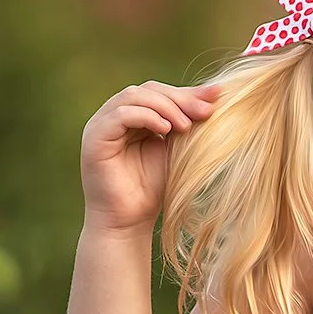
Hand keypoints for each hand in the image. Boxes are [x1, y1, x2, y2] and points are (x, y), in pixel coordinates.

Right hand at [80, 81, 221, 235]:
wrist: (128, 223)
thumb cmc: (151, 190)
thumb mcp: (174, 149)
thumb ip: (186, 122)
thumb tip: (215, 93)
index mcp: (131, 117)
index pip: (158, 92)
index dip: (186, 93)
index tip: (216, 98)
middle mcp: (112, 117)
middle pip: (147, 90)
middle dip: (179, 98)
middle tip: (205, 112)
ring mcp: (100, 125)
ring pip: (133, 97)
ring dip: (164, 107)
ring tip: (186, 126)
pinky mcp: (95, 138)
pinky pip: (120, 115)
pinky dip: (146, 116)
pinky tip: (165, 130)